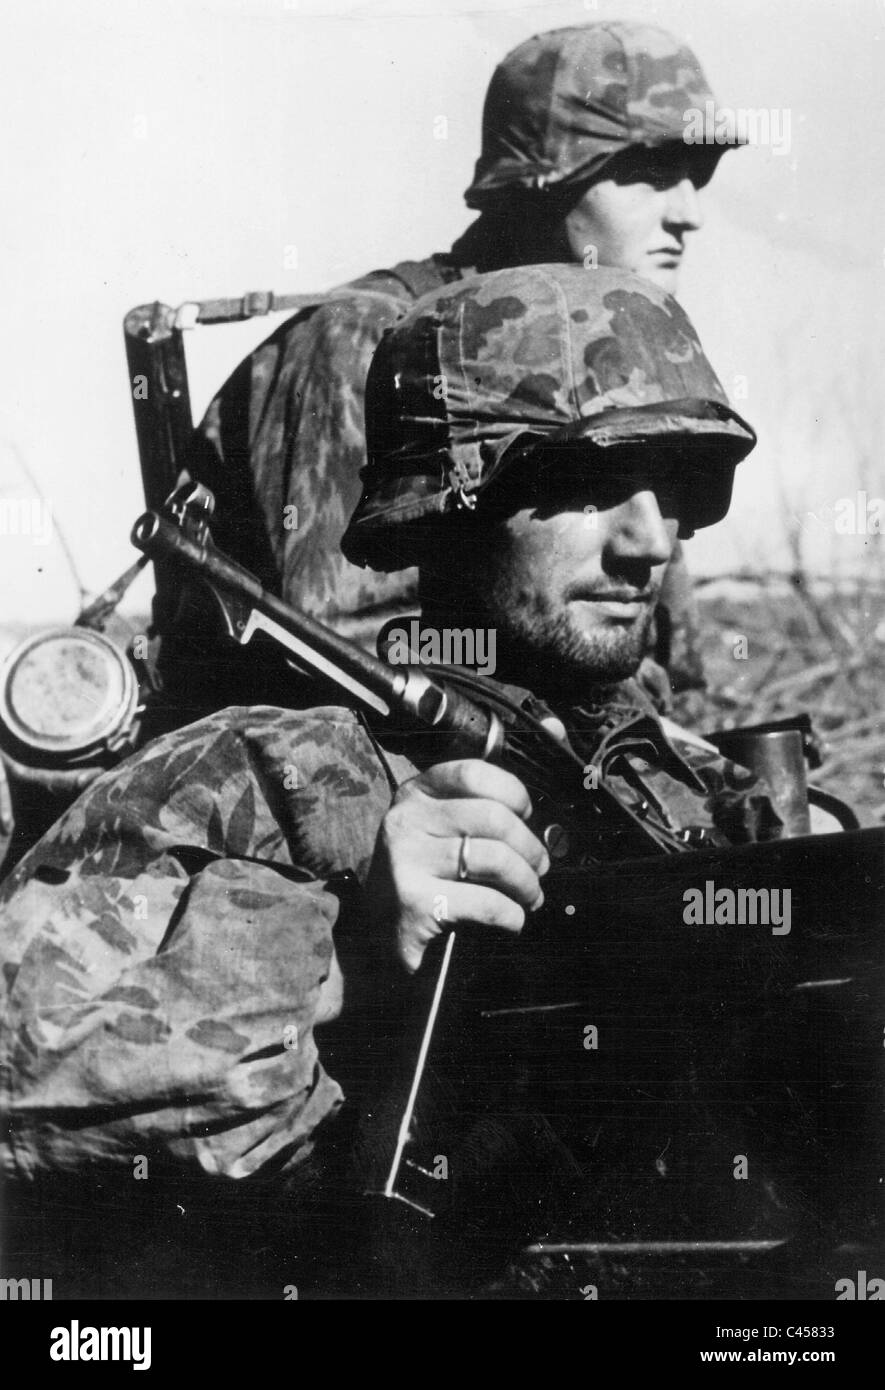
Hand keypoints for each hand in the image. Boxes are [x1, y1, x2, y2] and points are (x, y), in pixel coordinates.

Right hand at [364, 759, 549, 973]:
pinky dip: (511, 914)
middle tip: (539, 868)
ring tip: (530, 896)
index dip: (513, 792)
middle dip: (530, 848)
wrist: (379, 934)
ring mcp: (407, 861)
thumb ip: (492, 787)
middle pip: (493, 818)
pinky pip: (486, 902)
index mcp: (416, 793)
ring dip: (526, 884)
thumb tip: (554, 724)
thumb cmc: (427, 871)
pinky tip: (512, 920)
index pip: (474, 772)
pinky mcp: (414, 903)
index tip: (526, 815)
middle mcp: (406, 820)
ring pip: (494, 860)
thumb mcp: (446, 823)